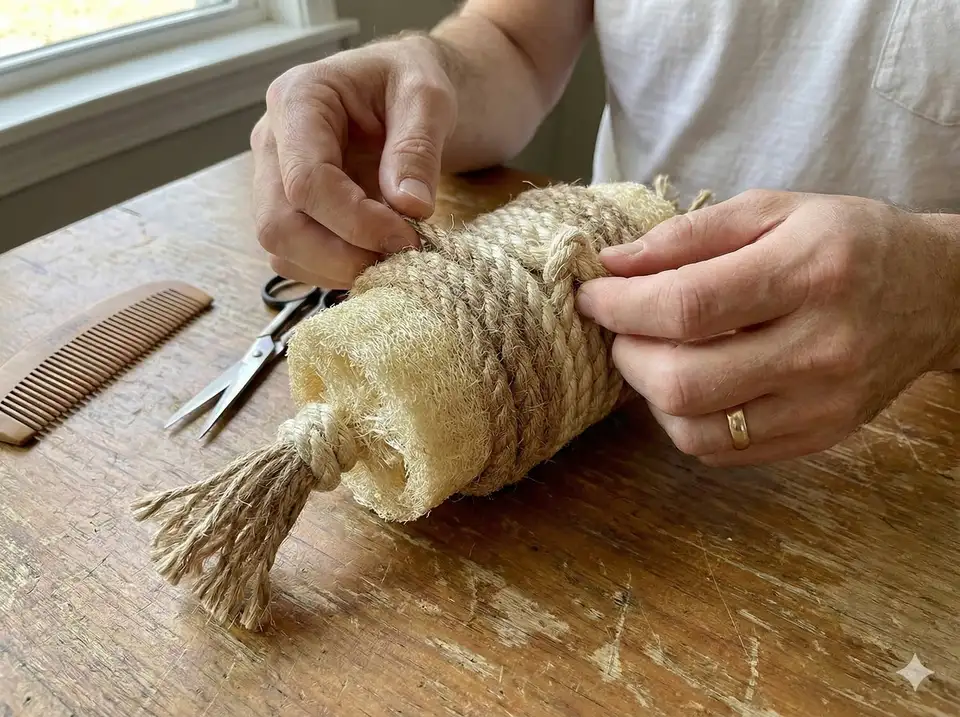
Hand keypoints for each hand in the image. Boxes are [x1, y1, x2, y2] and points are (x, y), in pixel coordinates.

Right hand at [250, 35, 456, 287]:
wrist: (402, 89)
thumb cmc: (410, 82)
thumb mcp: (428, 98)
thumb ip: (417, 149)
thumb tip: (410, 208)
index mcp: (298, 100)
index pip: (306, 181)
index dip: (356, 222)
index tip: (407, 238)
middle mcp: (272, 141)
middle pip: (278, 225)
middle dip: (341, 257)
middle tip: (400, 260)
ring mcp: (272, 179)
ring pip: (281, 250)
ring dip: (338, 269)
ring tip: (392, 256)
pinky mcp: (285, 209)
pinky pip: (295, 258)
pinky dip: (334, 270)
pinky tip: (374, 253)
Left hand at [576, 189, 959, 465]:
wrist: (934, 296)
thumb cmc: (846, 242)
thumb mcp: (774, 211)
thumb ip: (689, 234)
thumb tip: (614, 263)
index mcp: (810, 273)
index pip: (688, 306)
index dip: (621, 306)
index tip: (592, 296)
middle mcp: (821, 347)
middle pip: (684, 380)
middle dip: (628, 355)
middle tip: (623, 328)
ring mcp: (823, 404)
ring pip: (695, 430)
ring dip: (650, 396)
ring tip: (652, 357)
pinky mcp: (819, 437)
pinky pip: (721, 452)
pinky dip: (683, 421)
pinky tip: (688, 385)